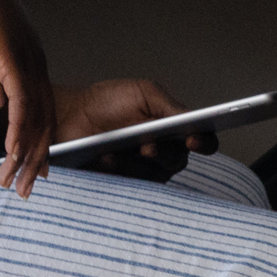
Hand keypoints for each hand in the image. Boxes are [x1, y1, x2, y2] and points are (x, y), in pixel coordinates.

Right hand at [0, 0, 54, 192]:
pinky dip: (21, 132)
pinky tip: (16, 153)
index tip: (34, 166)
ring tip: (18, 181)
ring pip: (36, 119)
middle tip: (30, 187)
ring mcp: (29, 63)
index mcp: (28, 62)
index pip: (41, 110)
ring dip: (27, 155)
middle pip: (45, 121)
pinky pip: (23, 105)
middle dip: (37, 159)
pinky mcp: (15, 61)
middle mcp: (36, 64)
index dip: (39, 141)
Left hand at [50, 77, 213, 182]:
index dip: (204, 142)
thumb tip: (192, 119)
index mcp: (175, 128)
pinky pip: (129, 183)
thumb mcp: (144, 93)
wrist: (72, 115)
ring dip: (135, 163)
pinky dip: (117, 169)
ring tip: (115, 150)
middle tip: (148, 146)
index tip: (192, 139)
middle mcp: (165, 151)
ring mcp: (145, 169)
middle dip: (164, 154)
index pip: (203, 140)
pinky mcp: (125, 182)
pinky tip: (104, 157)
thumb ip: (170, 106)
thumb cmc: (109, 101)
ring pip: (153, 174)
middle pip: (179, 161)